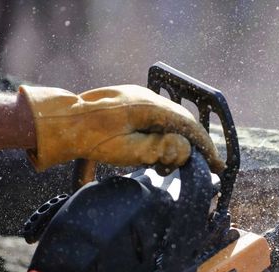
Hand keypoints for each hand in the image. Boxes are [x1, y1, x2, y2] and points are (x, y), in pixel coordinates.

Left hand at [19, 84, 224, 173]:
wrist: (60, 124)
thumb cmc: (91, 139)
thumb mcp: (129, 150)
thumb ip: (161, 149)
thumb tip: (186, 149)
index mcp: (150, 107)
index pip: (189, 127)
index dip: (205, 147)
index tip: (217, 164)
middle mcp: (146, 98)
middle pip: (181, 122)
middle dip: (191, 146)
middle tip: (198, 167)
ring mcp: (136, 98)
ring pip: (168, 121)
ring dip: (173, 143)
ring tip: (167, 167)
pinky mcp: (127, 104)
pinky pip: (154, 119)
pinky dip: (161, 137)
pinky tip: (155, 154)